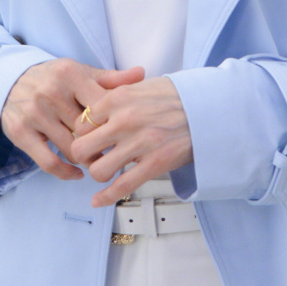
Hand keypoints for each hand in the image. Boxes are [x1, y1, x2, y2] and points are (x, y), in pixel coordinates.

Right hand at [0, 59, 145, 180]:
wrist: (9, 80)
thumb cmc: (53, 78)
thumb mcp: (80, 73)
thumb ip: (110, 78)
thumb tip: (142, 73)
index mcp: (70, 75)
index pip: (102, 105)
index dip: (116, 123)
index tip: (125, 133)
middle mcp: (51, 93)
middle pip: (88, 130)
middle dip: (104, 144)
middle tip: (115, 152)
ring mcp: (35, 114)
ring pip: (71, 148)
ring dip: (87, 159)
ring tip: (97, 160)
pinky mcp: (21, 133)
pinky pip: (49, 162)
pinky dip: (66, 172)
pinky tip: (77, 173)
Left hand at [69, 76, 192, 205]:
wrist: (205, 107)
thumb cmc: (173, 96)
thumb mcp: (139, 85)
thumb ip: (114, 95)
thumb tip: (93, 110)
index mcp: (117, 99)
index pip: (81, 123)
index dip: (82, 135)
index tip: (89, 139)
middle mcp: (124, 121)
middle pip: (81, 148)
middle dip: (84, 156)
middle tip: (93, 156)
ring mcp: (139, 143)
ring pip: (98, 170)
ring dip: (99, 173)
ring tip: (107, 169)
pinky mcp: (154, 163)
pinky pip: (121, 186)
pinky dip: (106, 197)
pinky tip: (98, 200)